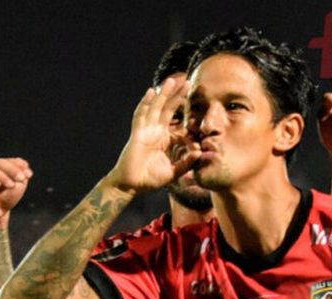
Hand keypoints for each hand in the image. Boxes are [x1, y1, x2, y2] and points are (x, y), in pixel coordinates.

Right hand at [0, 158, 32, 226]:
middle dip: (11, 169)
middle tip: (21, 178)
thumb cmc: (6, 198)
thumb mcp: (18, 187)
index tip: (29, 174)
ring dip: (2, 176)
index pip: (6, 161)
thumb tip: (25, 164)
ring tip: (12, 185)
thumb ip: (22, 176)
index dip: (17, 165)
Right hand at [107, 78, 199, 194]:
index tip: (199, 106)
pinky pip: (141, 115)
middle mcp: (156, 131)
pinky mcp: (137, 133)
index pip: (179, 123)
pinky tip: (151, 92)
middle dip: (177, 95)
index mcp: (166, 139)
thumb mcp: (173, 171)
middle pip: (168, 108)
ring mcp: (146, 130)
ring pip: (156, 107)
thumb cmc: (150, 179)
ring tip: (172, 80)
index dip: (188, 116)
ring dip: (163, 93)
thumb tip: (199, 152)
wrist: (132, 185)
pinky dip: (146, 103)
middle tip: (188, 81)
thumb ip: (186, 163)